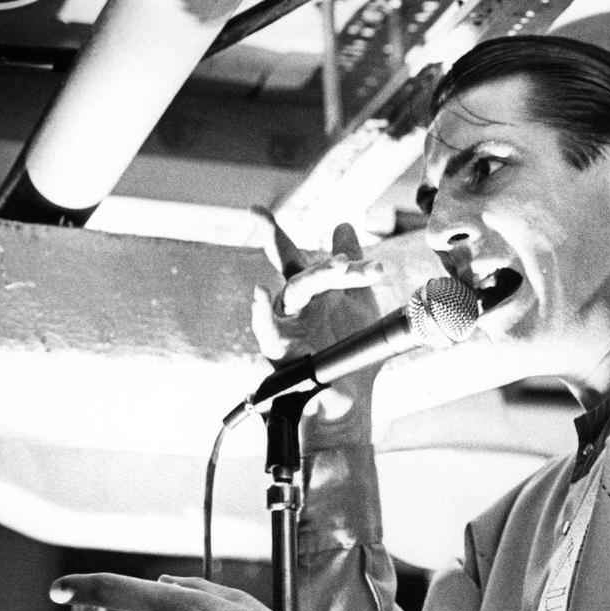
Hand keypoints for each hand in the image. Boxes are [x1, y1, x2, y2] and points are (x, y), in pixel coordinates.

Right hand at [250, 207, 386, 447]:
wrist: (350, 399)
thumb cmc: (350, 351)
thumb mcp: (357, 302)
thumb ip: (351, 265)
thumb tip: (343, 224)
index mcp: (309, 292)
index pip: (289, 257)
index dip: (270, 233)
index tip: (253, 211)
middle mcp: (294, 306)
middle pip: (302, 274)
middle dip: (327, 263)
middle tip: (349, 260)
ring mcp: (285, 327)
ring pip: (294, 294)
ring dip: (319, 279)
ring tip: (341, 268)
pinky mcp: (279, 351)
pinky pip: (266, 329)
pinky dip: (261, 312)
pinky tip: (260, 293)